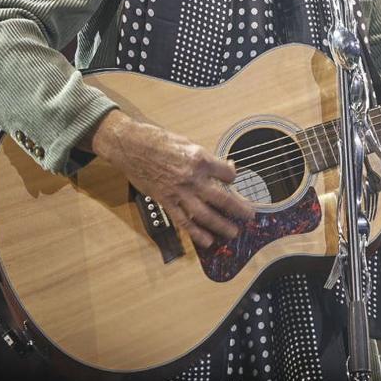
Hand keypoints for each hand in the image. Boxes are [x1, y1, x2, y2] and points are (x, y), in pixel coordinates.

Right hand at [87, 109, 255, 248]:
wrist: (131, 146)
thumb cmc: (158, 140)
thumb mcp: (186, 142)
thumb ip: (203, 157)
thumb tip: (219, 166)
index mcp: (200, 158)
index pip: (227, 173)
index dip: (233, 177)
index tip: (233, 179)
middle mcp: (192, 177)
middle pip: (222, 197)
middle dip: (238, 208)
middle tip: (249, 215)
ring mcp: (179, 192)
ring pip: (206, 214)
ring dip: (221, 226)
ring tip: (233, 232)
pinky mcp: (166, 202)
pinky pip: (184, 221)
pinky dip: (197, 233)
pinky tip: (207, 240)